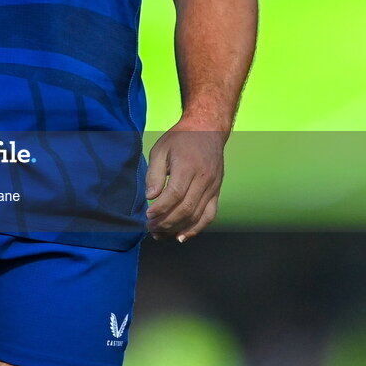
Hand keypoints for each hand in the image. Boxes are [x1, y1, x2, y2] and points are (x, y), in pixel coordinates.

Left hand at [145, 121, 226, 241]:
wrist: (207, 130)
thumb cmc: (180, 139)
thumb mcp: (161, 149)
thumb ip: (155, 173)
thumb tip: (151, 197)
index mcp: (188, 166)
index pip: (175, 194)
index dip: (161, 208)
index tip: (147, 216)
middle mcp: (204, 179)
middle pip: (186, 209)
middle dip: (166, 223)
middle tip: (150, 228)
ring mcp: (213, 187)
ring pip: (197, 216)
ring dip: (178, 229)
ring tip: (161, 235)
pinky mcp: (217, 192)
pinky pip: (209, 215)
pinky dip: (196, 229)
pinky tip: (182, 236)